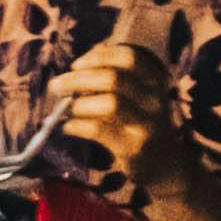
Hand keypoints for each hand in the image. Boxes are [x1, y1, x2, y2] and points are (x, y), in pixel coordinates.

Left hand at [49, 41, 177, 180]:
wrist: (164, 164)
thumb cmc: (140, 120)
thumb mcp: (137, 94)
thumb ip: (114, 76)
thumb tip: (78, 65)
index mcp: (155, 80)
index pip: (128, 57)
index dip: (98, 57)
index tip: (76, 65)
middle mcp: (155, 99)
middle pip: (113, 79)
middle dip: (78, 79)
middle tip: (56, 85)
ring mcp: (148, 125)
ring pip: (110, 104)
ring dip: (79, 104)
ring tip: (65, 108)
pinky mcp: (135, 148)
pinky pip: (100, 130)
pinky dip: (77, 125)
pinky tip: (67, 126)